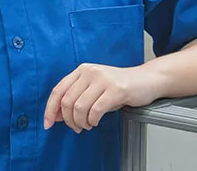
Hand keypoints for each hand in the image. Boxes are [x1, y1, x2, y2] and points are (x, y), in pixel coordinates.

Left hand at [43, 63, 165, 132]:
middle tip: (76, 127)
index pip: (58, 90)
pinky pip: (95, 111)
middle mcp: (91, 72)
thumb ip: (76, 98)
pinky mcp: (116, 89)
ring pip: (79, 107)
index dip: (50, 109)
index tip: (48, 123)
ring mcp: (104, 80)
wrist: (147, 79)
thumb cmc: (121, 86)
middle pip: (67, 101)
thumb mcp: (95, 89)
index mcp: (82, 70)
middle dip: (68, 120)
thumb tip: (56, 116)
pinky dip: (92, 121)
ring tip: (88, 125)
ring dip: (81, 122)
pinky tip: (96, 122)